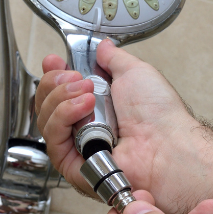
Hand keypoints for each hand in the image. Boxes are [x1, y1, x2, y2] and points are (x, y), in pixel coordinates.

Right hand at [35, 39, 211, 213]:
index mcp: (98, 107)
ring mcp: (80, 147)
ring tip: (88, 93)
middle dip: (56, 83)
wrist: (166, 142)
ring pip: (46, 120)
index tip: (54, 61)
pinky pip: (53, 141)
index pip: (60, 92)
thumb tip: (102, 47)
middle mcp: (85, 127)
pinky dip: (63, 118)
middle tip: (77, 78)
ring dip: (61, 98)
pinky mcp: (75, 166)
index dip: (53, 75)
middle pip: (47, 104)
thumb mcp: (135, 72)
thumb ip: (114, 59)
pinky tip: (84, 106)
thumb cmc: (159, 113)